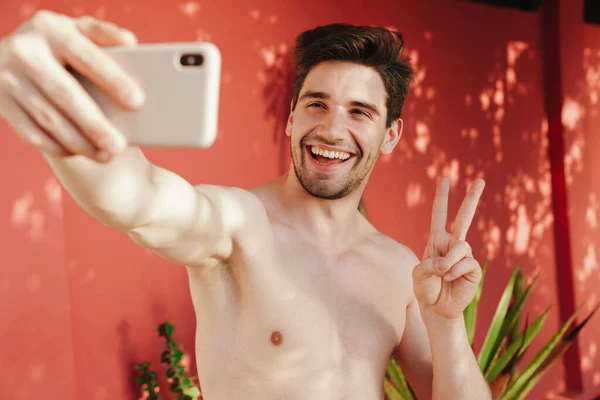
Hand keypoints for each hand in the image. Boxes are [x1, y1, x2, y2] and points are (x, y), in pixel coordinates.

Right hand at [0, 10, 144, 161]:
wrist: (13, 52)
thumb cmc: (61, 44)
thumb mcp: (79, 31)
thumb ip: (104, 34)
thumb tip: (129, 42)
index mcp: (50, 29)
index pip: (86, 56)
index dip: (112, 80)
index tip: (137, 101)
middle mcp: (25, 52)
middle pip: (65, 94)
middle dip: (94, 124)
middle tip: (119, 146)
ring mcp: (9, 79)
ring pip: (47, 118)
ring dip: (79, 142)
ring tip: (106, 155)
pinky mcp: (1, 103)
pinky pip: (31, 133)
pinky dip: (57, 147)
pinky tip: (79, 153)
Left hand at [413, 177, 484, 320]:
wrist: (437, 309)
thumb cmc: (426, 290)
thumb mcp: (418, 276)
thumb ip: (428, 266)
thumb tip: (447, 262)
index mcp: (437, 241)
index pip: (439, 215)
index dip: (441, 198)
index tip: (445, 179)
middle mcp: (452, 245)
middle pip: (464, 218)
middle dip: (472, 199)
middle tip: (480, 180)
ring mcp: (464, 255)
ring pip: (461, 246)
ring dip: (449, 261)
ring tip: (443, 275)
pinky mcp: (474, 268)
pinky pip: (466, 263)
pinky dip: (455, 272)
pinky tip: (451, 280)